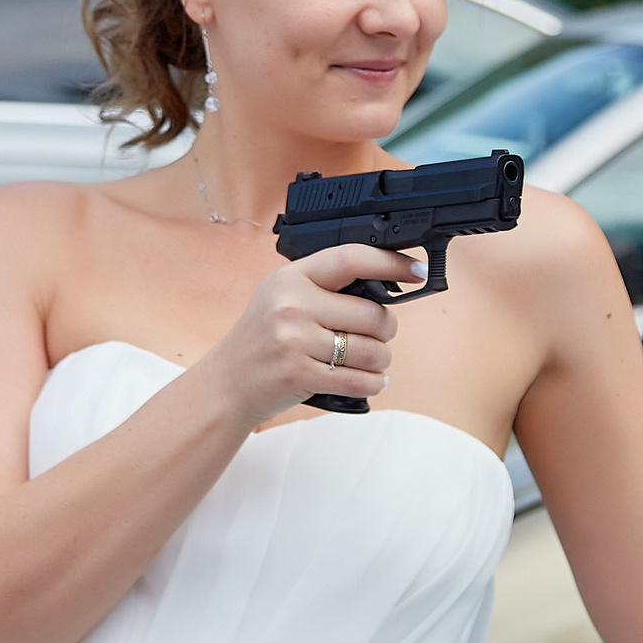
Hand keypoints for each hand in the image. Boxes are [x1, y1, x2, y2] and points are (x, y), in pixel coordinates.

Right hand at [202, 243, 419, 424]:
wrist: (226, 383)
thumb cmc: (262, 340)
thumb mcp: (281, 297)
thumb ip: (323, 287)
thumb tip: (384, 285)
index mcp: (291, 277)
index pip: (351, 259)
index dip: (390, 263)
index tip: (416, 270)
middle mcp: (292, 305)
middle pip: (373, 314)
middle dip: (386, 330)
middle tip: (376, 337)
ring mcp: (294, 340)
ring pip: (372, 351)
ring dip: (381, 361)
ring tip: (369, 362)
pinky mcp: (299, 375)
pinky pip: (359, 380)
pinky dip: (373, 384)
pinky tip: (369, 380)